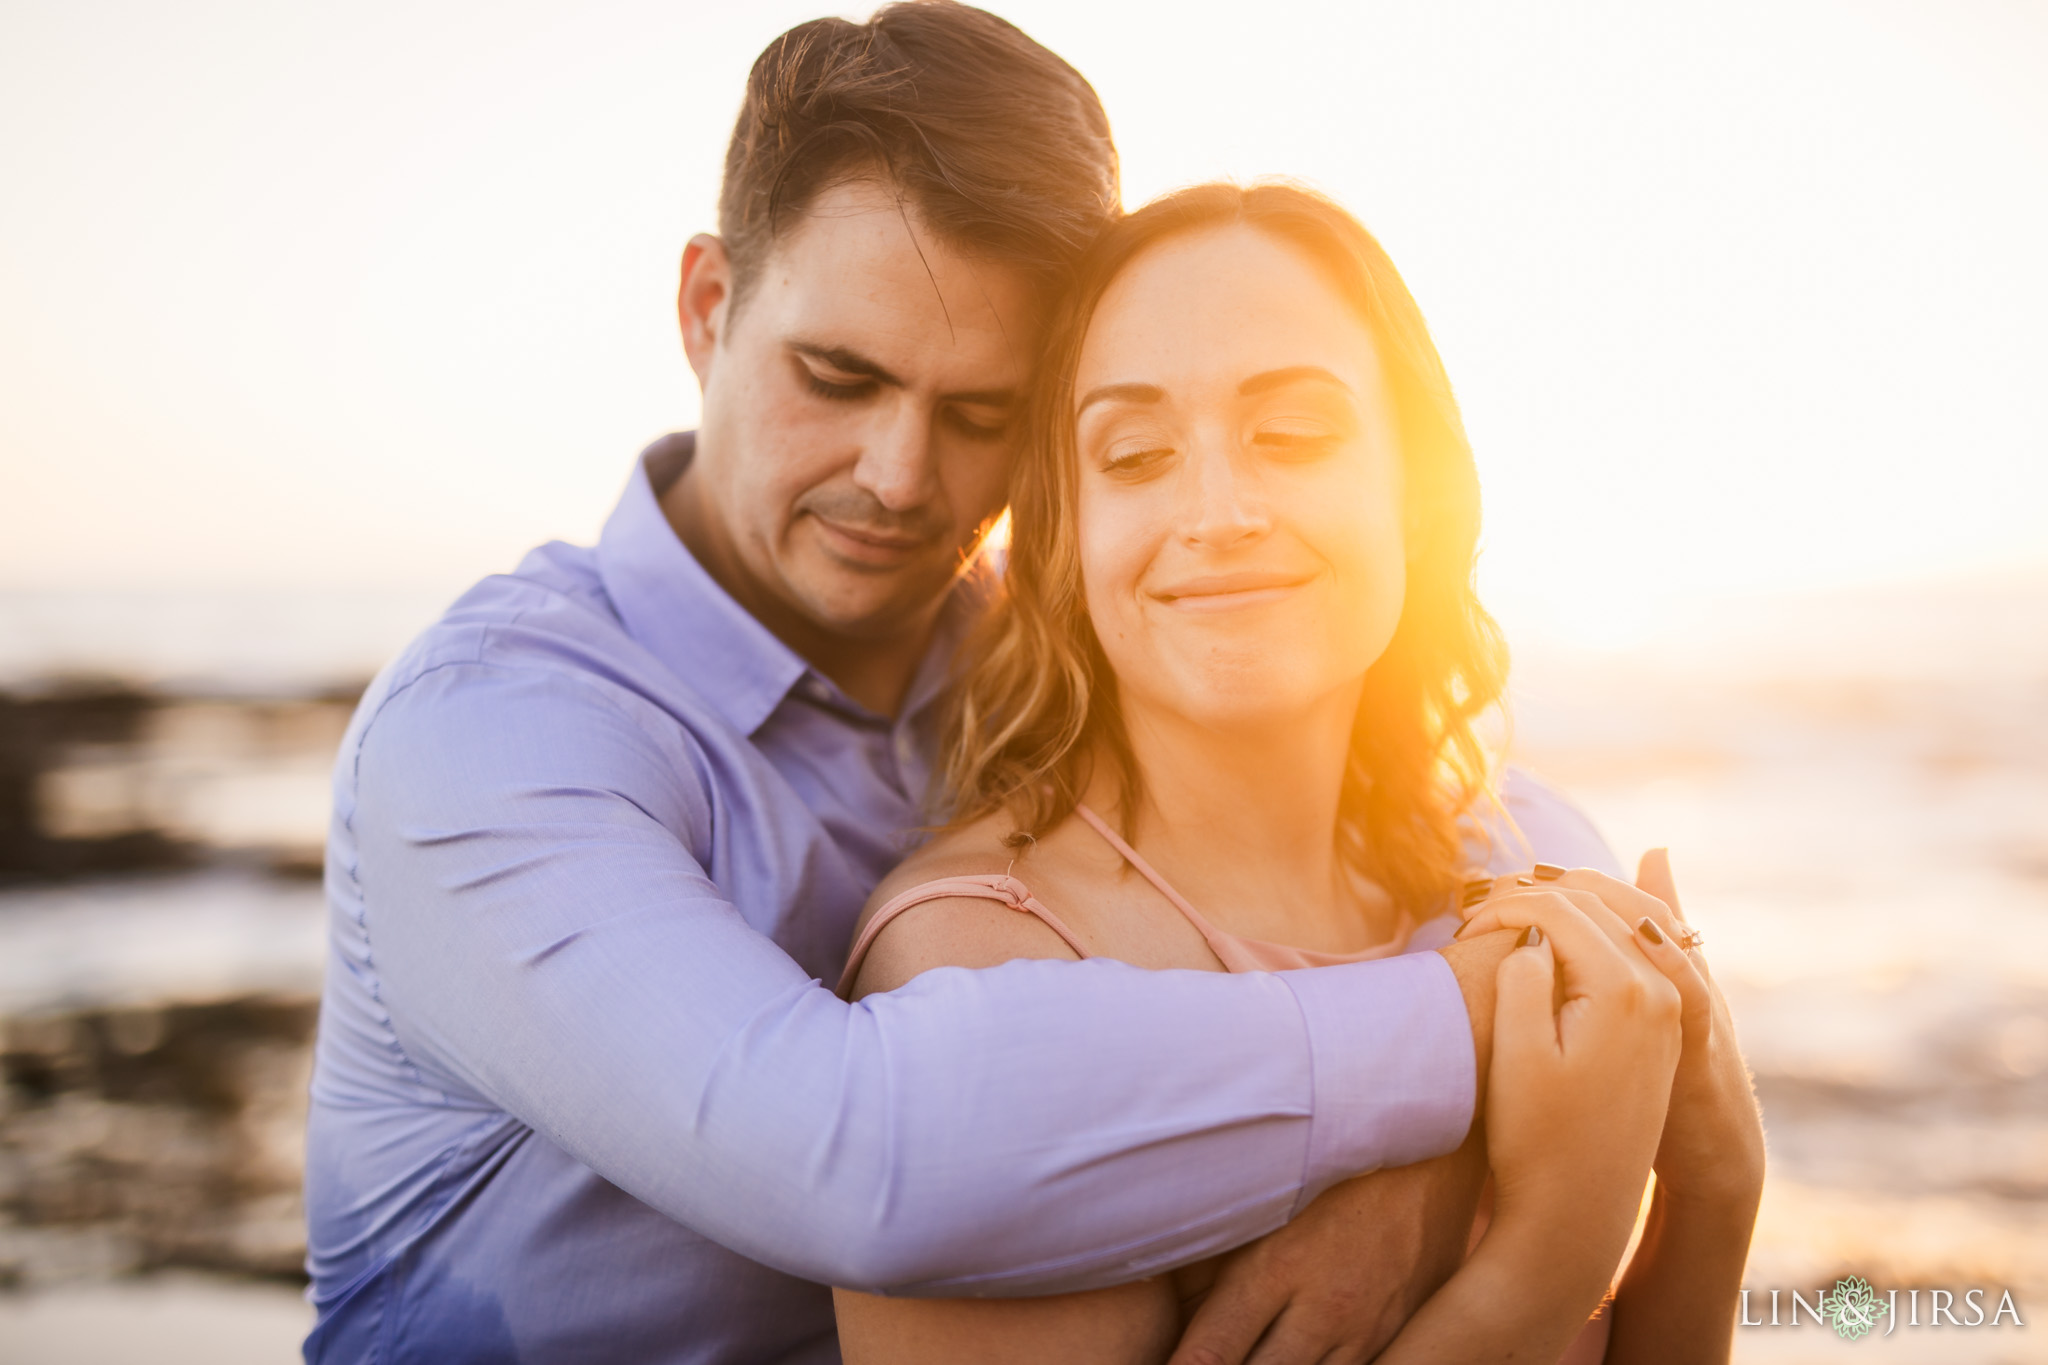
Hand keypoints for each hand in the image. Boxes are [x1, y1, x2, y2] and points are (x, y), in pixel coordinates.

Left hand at [1167, 1130, 1486, 1364]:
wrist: (1435, 1146)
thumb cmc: (1334, 1157)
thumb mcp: (1268, 1191)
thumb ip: (1213, 1239)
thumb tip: (1152, 1270)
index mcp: (1277, 1268)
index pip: (1212, 1352)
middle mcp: (1322, 1308)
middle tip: (1206, 1360)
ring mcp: (1365, 1328)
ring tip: (1251, 1356)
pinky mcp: (1397, 1334)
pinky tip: (1297, 1354)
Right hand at [1460, 858, 1764, 1206]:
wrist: (1579, 1212)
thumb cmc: (1537, 1139)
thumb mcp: (1516, 1054)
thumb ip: (1522, 976)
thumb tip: (1532, 934)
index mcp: (1627, 990)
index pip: (1560, 910)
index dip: (1503, 908)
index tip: (1461, 932)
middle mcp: (1662, 990)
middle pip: (1595, 905)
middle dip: (1531, 898)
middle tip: (1475, 918)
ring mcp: (1669, 1009)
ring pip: (1618, 920)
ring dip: (1564, 908)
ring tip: (1508, 920)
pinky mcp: (1662, 1027)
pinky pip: (1633, 949)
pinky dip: (1592, 931)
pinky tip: (1554, 939)